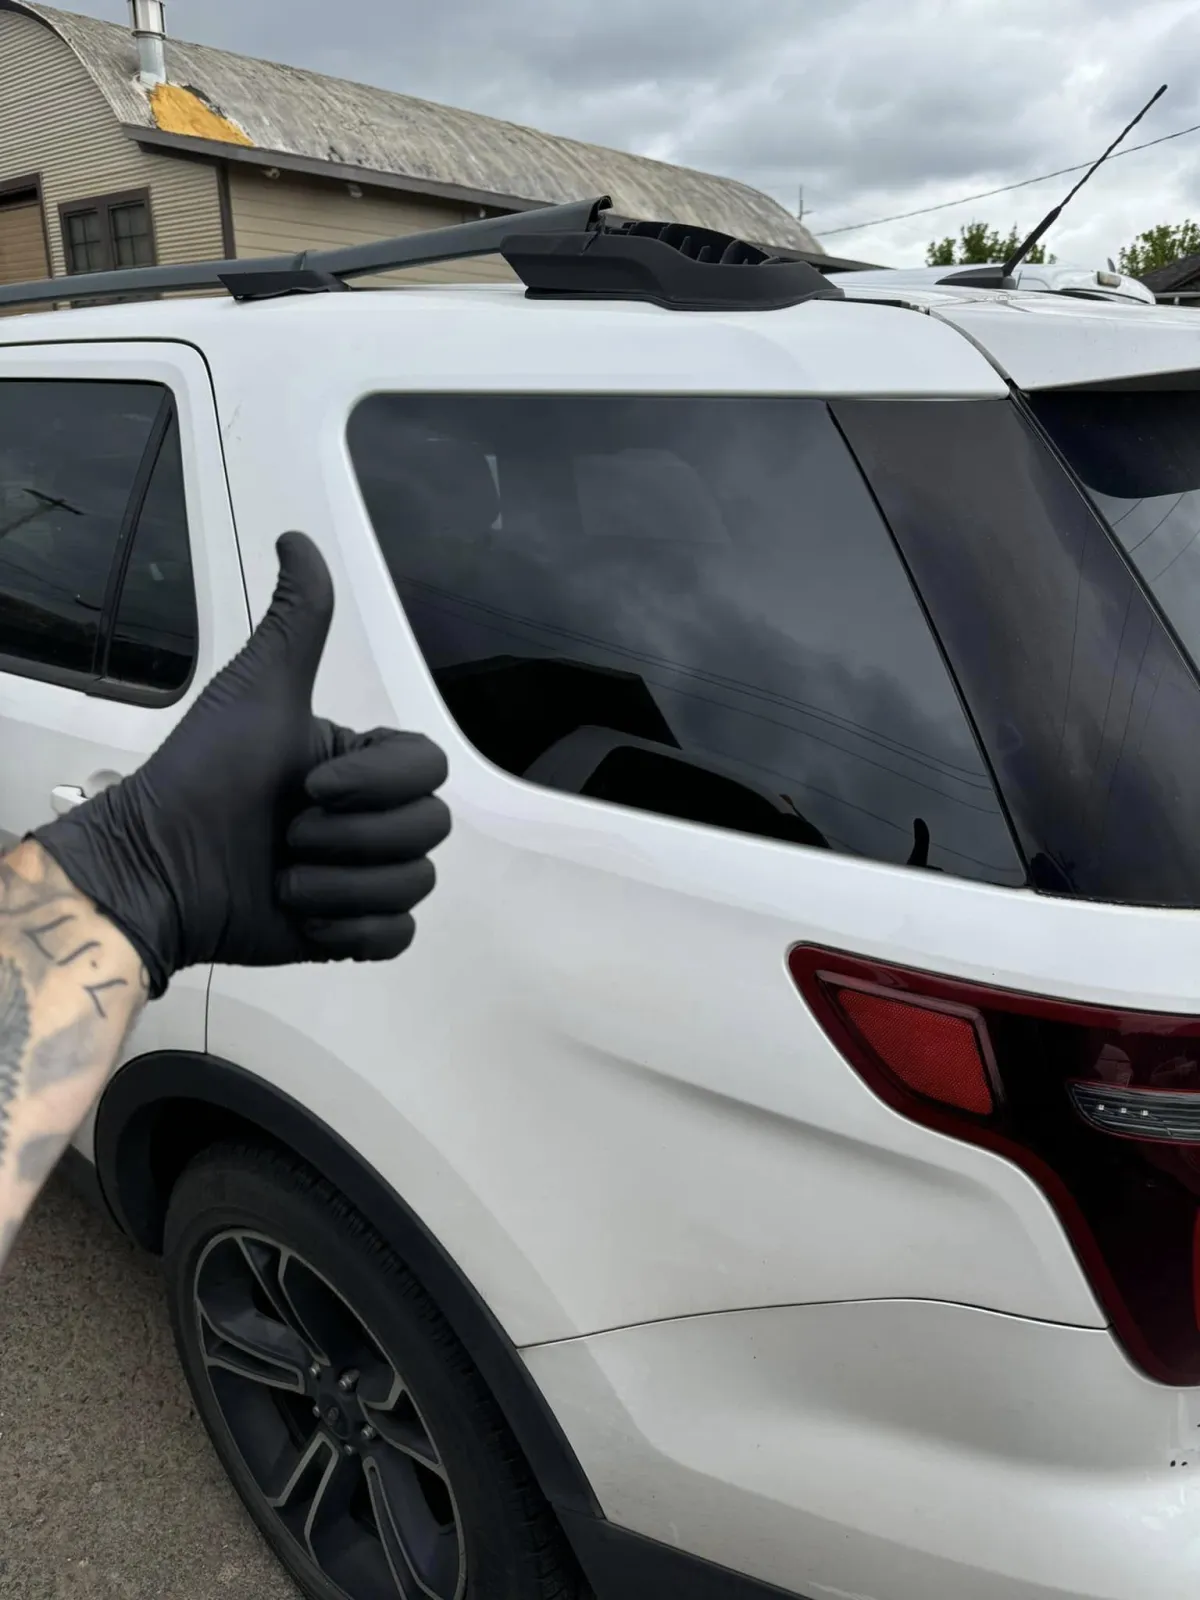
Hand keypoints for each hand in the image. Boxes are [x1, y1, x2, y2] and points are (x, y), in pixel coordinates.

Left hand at [34, 533, 450, 995]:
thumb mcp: (258, 690)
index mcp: (361, 764)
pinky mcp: (351, 933)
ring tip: (285, 878)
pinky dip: (356, 930)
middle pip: (428, 830)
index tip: (312, 786)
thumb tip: (297, 536)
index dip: (379, 784)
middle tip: (288, 834)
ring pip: (414, 884)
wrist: (159, 866)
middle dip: (353, 838)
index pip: (430, 769)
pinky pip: (397, 936)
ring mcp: (362, 878)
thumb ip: (296, 621)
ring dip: (342, 886)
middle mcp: (370, 818)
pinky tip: (308, 918)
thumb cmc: (205, 775)